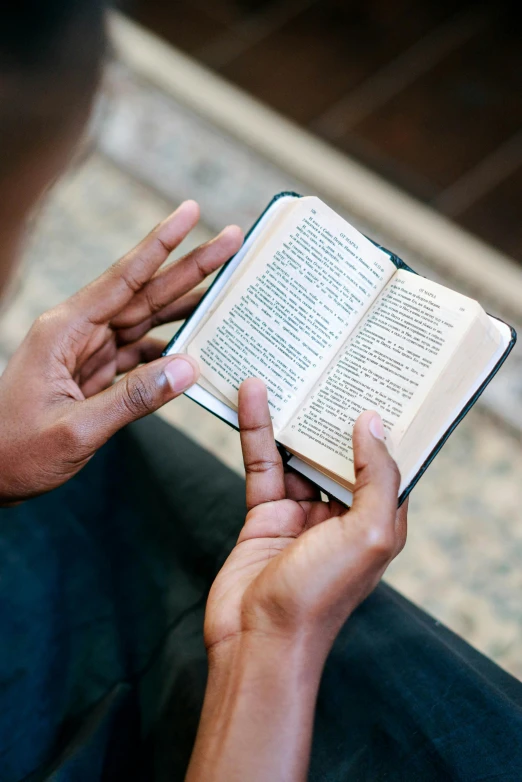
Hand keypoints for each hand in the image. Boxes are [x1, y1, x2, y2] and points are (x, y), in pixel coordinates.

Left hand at [0, 200, 242, 502]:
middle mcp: (78, 333)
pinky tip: (197, 345)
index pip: (123, 279)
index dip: (160, 243)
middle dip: (189, 266)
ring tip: (225, 288)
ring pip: (146, 319)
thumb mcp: (74, 430)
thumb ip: (132, 398)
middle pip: (144, 292)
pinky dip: (170, 349)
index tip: (191, 212)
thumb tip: (188, 368)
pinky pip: (140, 354)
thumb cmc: (16, 452)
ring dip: (185, 304)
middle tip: (231, 240)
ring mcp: (87, 353)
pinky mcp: (95, 374)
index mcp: (64, 331)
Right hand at [187, 378, 406, 781]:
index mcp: (379, 520)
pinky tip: (251, 396)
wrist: (258, 640)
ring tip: (286, 365)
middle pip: (340, 450)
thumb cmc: (320, 597)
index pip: (389, 462)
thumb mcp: (369, 535)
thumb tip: (374, 423)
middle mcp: (343, 513)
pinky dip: (257, 430)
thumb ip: (378, 477)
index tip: (381, 378)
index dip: (387, 423)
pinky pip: (263, 464)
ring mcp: (302, 513)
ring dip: (291, 413)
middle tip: (331, 360)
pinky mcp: (265, 514)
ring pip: (298, 451)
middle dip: (334, 410)